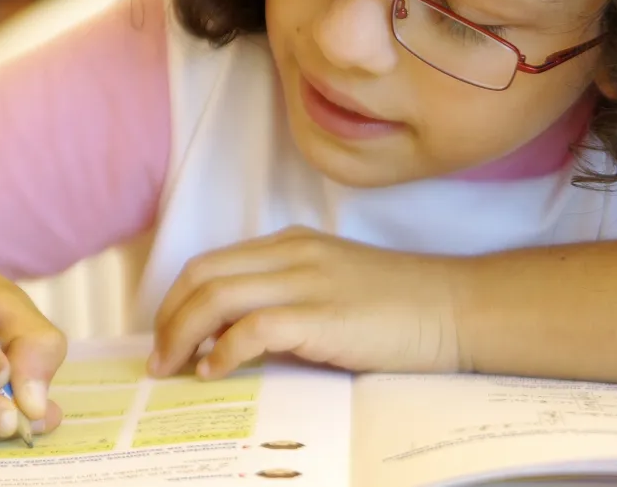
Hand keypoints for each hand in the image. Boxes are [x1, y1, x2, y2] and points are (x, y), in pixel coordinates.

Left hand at [150, 226, 463, 379]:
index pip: (212, 263)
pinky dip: (223, 351)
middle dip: (168, 317)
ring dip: (183, 335)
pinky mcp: (322, 316)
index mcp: (292, 245)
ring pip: (217, 296)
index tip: (167, 332)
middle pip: (203, 275)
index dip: (178, 299)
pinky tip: (217, 371)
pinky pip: (252, 328)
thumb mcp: (333, 283)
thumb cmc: (400, 303)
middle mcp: (292, 255)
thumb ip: (287, 294)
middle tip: (160, 356)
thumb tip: (234, 333)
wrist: (455, 307)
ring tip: (175, 368)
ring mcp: (307, 282)